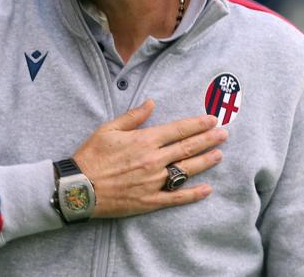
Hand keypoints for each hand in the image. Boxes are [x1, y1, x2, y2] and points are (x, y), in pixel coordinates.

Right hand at [72, 99, 226, 218]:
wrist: (80, 188)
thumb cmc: (91, 156)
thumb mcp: (108, 129)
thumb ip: (133, 117)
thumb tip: (151, 103)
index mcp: (144, 140)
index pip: (178, 130)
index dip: (197, 124)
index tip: (212, 119)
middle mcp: (154, 160)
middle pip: (187, 148)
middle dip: (208, 139)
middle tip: (224, 133)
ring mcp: (154, 181)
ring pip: (187, 170)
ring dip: (205, 161)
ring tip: (219, 154)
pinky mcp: (151, 201)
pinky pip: (177, 197)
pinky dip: (193, 194)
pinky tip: (207, 189)